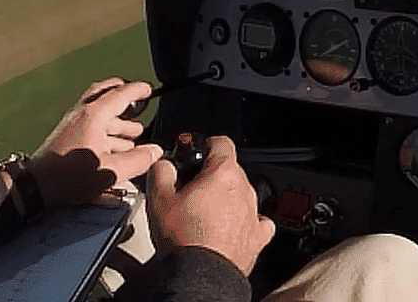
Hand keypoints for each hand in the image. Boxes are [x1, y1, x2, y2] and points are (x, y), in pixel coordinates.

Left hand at [26, 78, 163, 206]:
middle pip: (105, 94)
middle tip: (138, 102)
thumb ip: (138, 160)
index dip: (138, 90)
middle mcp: (81, 114)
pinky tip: (113, 148)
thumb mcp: (111, 171)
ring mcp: (71, 125)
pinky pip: (90, 124)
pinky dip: (105, 129)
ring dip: (117, 119)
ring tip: (132, 135)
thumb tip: (155, 152)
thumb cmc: (69, 177)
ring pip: (98, 112)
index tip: (149, 90)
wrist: (34, 187)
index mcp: (94, 115)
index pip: (121, 93)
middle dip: (123, 97)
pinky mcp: (65, 137)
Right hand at [145, 136, 275, 276]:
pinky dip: (242, 222)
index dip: (205, 145)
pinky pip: (255, 221)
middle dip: (210, 178)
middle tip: (189, 192)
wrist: (201, 274)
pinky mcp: (258, 236)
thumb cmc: (183, 238)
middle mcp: (244, 189)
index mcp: (223, 173)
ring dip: (224, 201)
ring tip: (201, 217)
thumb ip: (161, 173)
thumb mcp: (159, 199)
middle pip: (229, 171)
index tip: (196, 153)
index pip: (221, 143)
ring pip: (240, 196)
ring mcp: (254, 212)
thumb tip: (163, 164)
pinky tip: (227, 229)